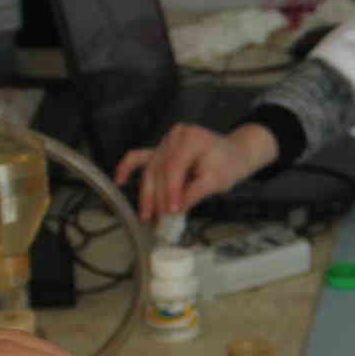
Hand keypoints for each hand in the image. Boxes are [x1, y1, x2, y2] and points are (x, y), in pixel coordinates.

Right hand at [115, 121, 276, 223]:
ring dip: (146, 193)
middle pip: (159, 169)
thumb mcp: (216, 181)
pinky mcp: (161, 149)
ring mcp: (166, 142)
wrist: (234, 154)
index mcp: (191, 138)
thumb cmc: (228, 164)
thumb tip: (174, 210)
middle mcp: (176, 136)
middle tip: (158, 219)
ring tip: (146, 215)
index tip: (171, 211)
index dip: (170, 191)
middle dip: (158, 197)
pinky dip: (128, 167)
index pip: (174, 167)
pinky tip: (120, 179)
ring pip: (150, 169)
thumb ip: (194, 194)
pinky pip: (141, 157)